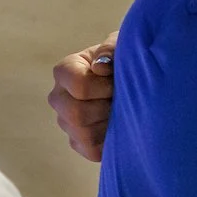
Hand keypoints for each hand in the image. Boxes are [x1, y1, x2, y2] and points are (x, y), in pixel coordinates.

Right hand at [48, 32, 119, 162]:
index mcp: (65, 70)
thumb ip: (111, 48)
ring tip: (121, 112)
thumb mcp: (123, 46)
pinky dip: (109, 140)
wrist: (137, 84)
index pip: (77, 84)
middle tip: (119, 100)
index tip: (116, 82)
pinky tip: (118, 126)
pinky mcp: (78, 143)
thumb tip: (100, 67)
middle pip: (75, 113)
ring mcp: (66, 122)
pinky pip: (90, 150)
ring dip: (110, 124)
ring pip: (83, 133)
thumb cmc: (126, 61)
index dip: (102, 86)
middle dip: (105, 108)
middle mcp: (59, 97)